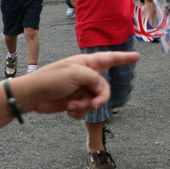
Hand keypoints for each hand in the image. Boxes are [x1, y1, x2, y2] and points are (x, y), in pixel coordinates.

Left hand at [13, 51, 140, 117]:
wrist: (32, 95)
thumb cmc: (52, 79)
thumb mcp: (76, 73)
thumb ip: (95, 79)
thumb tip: (101, 91)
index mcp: (87, 64)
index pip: (110, 59)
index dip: (124, 58)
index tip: (137, 56)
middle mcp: (86, 76)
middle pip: (104, 88)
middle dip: (100, 98)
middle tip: (93, 104)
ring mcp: (81, 90)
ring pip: (96, 101)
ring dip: (85, 106)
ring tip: (71, 105)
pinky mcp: (75, 102)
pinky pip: (86, 110)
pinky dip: (78, 112)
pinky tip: (68, 110)